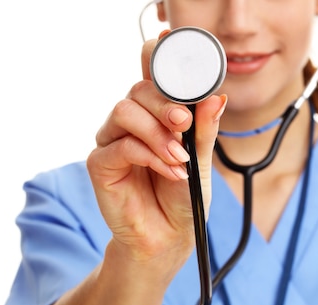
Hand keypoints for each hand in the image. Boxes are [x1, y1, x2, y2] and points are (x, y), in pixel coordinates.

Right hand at [87, 38, 226, 262]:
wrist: (169, 238)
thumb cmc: (183, 199)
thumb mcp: (201, 161)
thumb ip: (204, 129)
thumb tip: (217, 97)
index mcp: (156, 116)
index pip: (151, 76)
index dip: (156, 59)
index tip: (173, 54)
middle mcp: (133, 123)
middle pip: (138, 89)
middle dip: (164, 103)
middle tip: (184, 124)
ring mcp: (114, 141)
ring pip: (125, 111)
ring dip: (157, 133)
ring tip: (179, 158)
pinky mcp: (101, 164)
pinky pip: (120, 145)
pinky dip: (148, 155)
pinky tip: (169, 170)